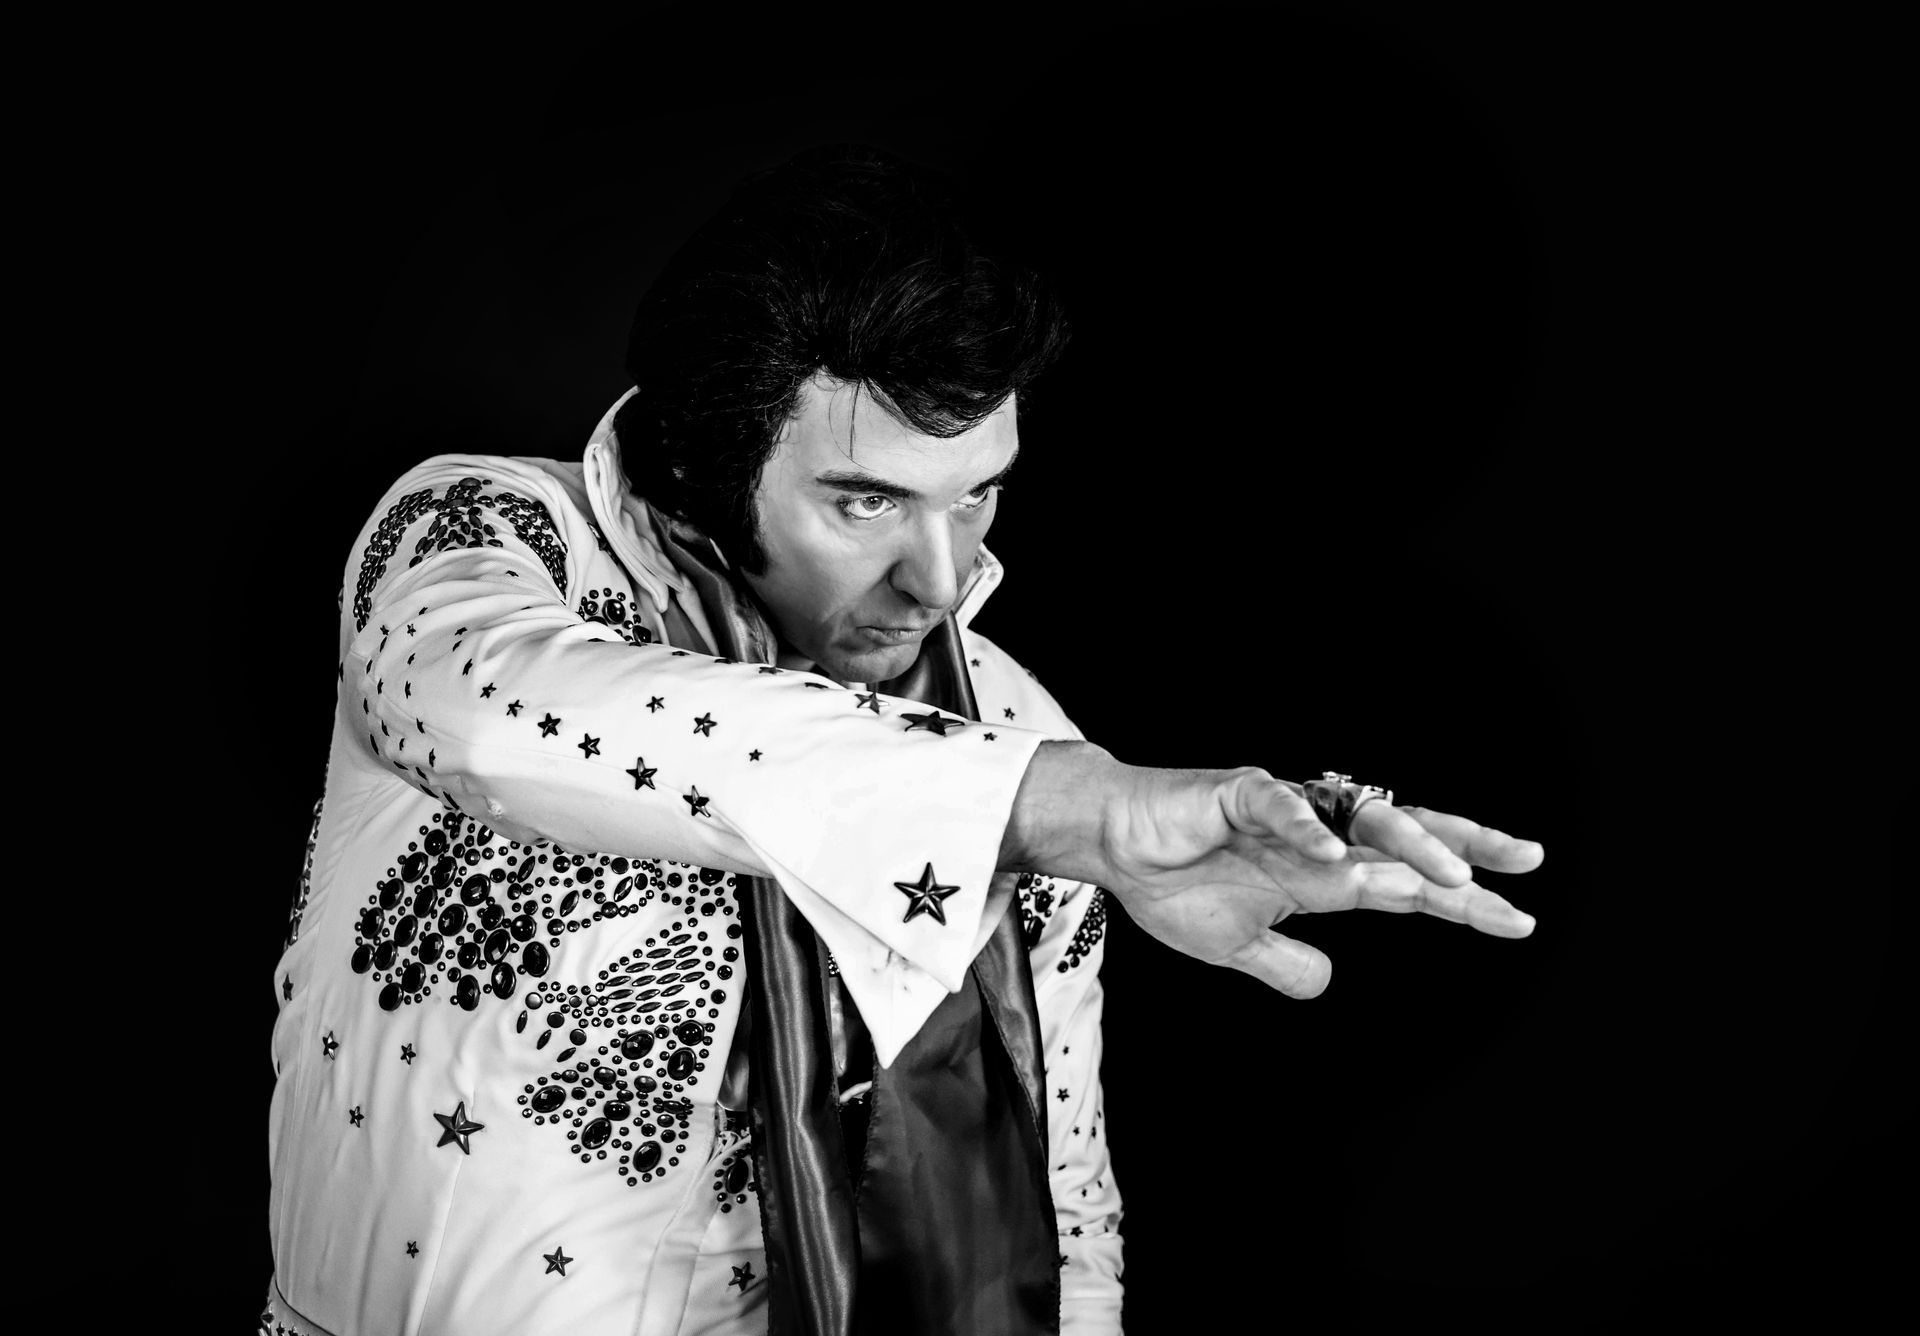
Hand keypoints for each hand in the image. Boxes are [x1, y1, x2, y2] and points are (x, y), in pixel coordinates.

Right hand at [1005, 745, 1542, 997]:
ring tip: (1451, 877)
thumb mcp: (1235, 947)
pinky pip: (1281, 805)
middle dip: (1468, 847)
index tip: (1519, 922)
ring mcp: (1284, 810)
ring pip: (1361, 815)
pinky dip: (1308, 831)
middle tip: (1529, 862)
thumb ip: (1284, 965)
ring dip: (1410, 844)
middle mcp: (1318, 835)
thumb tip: (1326, 983)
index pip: (1408, 886)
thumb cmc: (1171, 882)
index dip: (1463, 902)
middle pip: (1407, 835)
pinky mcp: (1236, 792)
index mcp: (1324, 872)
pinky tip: (1335, 859)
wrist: (1112, 845)